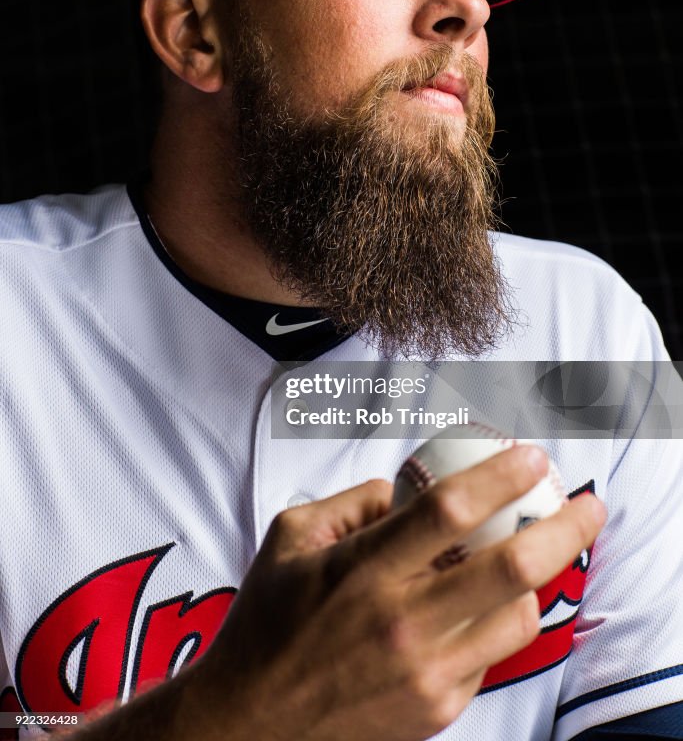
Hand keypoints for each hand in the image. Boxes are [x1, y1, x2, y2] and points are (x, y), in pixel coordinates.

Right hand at [186, 446, 605, 740]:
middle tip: (589, 504)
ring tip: (529, 558)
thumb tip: (407, 489)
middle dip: (564, 528)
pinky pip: (491, 656)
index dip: (501, 476)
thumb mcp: (291, 537)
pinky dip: (496, 622)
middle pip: (509, 567)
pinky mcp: (437, 710)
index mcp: (362, 569)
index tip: (533, 456)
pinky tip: (473, 608)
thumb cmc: (268, 623)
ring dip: (536, 580)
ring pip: (518, 619)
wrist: (251, 722)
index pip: (449, 509)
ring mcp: (426, 673)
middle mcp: (402, 621)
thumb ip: (353, 501)